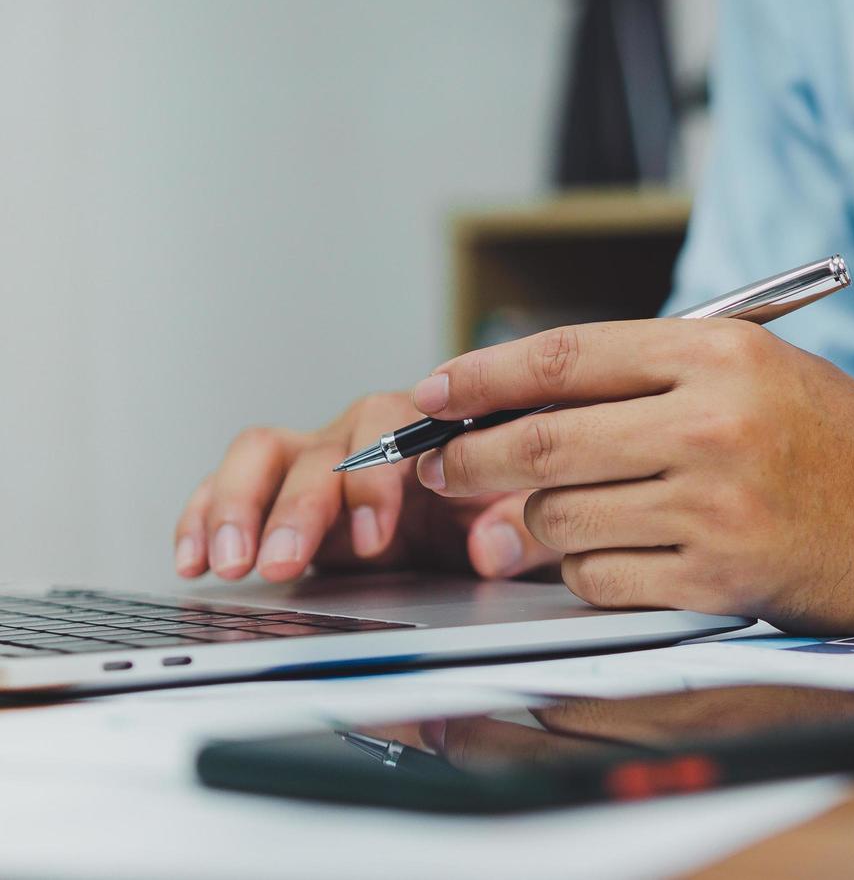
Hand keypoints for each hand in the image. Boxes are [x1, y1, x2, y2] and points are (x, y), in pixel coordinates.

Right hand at [174, 392, 560, 582]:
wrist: (476, 516)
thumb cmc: (496, 506)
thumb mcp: (521, 522)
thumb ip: (517, 532)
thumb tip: (493, 549)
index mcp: (429, 430)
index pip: (394, 433)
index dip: (376, 484)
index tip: (374, 539)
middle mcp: (366, 434)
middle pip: (321, 450)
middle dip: (298, 508)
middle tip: (281, 562)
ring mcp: (319, 458)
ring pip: (264, 454)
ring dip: (238, 506)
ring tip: (228, 563)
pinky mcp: (282, 489)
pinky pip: (229, 486)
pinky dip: (203, 517)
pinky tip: (192, 558)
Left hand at [408, 320, 853, 632]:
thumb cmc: (835, 435)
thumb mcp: (753, 368)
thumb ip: (646, 377)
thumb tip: (520, 405)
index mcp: (717, 354)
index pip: (564, 359)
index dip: (480, 376)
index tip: (433, 393)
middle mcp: (711, 424)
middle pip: (542, 442)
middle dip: (467, 459)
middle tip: (437, 467)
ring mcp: (715, 507)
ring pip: (564, 517)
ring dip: (540, 521)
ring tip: (555, 513)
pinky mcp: (721, 580)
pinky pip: (603, 579)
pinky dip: (589, 571)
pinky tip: (616, 553)